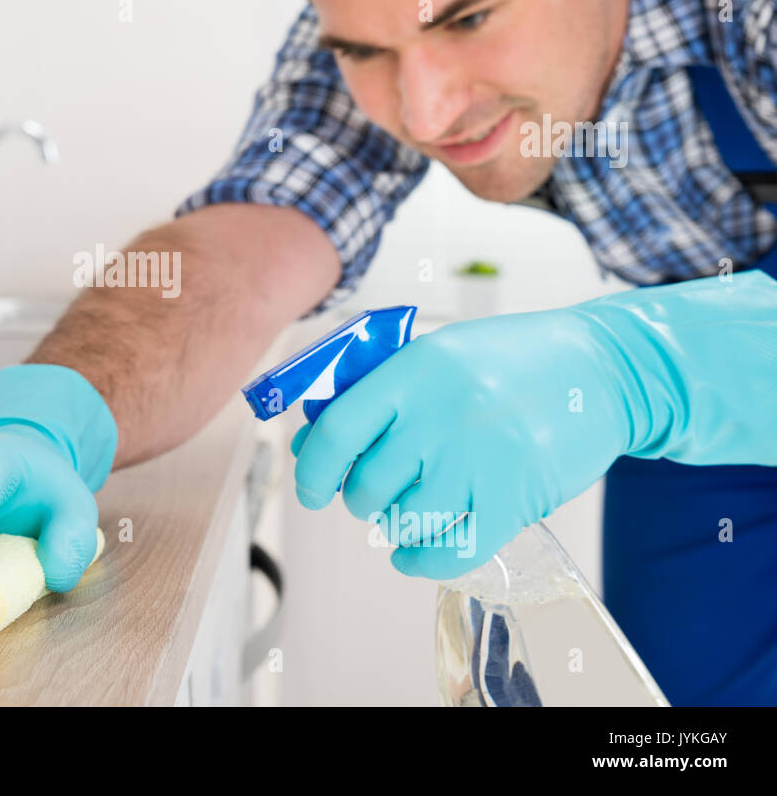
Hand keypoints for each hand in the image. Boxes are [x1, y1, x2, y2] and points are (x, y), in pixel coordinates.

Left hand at [292, 270, 776, 578]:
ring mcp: (478, 461)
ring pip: (403, 522)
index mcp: (415, 372)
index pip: (338, 431)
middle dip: (359, 498)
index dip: (313, 468)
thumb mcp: (437, 356)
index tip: (310, 487)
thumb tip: (310, 443)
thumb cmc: (511, 361)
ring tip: (406, 509)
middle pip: (367, 485)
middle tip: (373, 491)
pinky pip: (448, 552)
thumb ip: (373, 394)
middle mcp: (441, 417)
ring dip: (393, 525)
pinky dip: (422, 559)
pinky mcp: (514, 499)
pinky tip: (417, 549)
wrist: (604, 371)